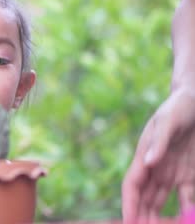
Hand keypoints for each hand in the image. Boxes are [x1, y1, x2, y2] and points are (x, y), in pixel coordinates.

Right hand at [122, 88, 194, 223]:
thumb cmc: (178, 106)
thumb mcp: (168, 120)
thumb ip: (159, 141)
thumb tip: (147, 163)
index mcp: (144, 156)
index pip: (132, 185)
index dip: (129, 204)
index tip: (128, 222)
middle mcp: (155, 168)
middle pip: (145, 198)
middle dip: (142, 217)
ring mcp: (172, 172)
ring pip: (161, 201)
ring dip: (158, 218)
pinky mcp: (188, 173)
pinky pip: (186, 197)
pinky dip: (185, 210)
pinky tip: (186, 221)